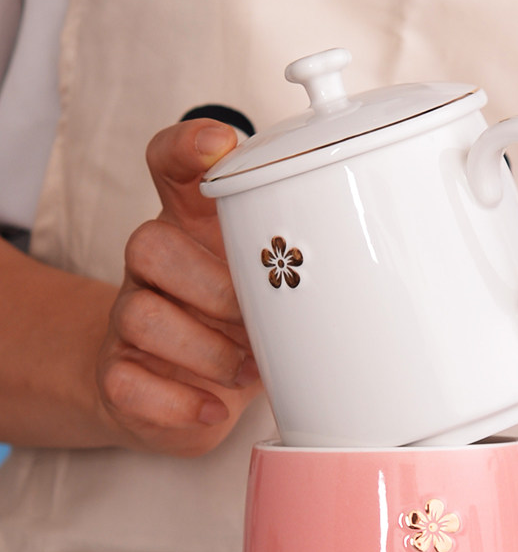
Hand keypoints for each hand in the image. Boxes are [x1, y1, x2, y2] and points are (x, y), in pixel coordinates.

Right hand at [96, 119, 262, 455]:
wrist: (174, 394)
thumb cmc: (233, 331)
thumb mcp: (267, 291)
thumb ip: (293, 268)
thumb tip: (364, 265)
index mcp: (192, 232)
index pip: (170, 167)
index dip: (186, 147)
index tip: (222, 143)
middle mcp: (154, 268)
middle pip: (148, 244)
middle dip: (213, 287)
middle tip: (257, 321)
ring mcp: (128, 320)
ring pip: (140, 315)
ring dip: (206, 349)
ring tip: (247, 369)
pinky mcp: (118, 375)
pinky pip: (128, 383)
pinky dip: (179, 402)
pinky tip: (214, 407)